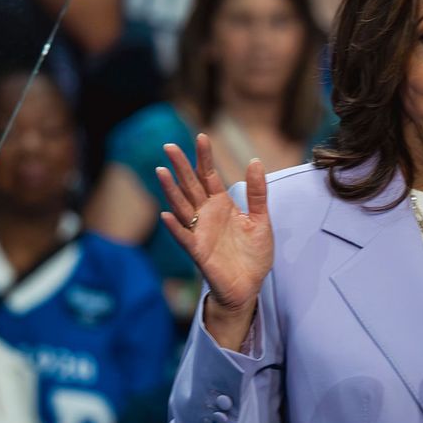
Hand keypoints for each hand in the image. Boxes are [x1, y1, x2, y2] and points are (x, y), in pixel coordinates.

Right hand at [157, 134, 272, 342]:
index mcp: (222, 205)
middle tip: (169, 146)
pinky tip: (167, 215)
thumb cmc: (253, 254)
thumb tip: (255, 161)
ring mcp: (200, 232)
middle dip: (181, 166)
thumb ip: (257, 193)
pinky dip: (176, 227)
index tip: (201, 136)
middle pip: (190, 186)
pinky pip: (185, 238)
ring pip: (182, 207)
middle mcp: (207, 215)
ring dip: (171, 191)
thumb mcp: (261, 219)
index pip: (210, 176)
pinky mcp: (199, 252)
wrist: (250, 286)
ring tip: (161, 171)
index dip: (204, 157)